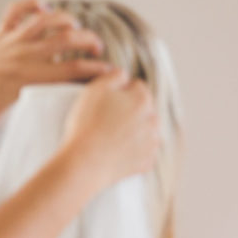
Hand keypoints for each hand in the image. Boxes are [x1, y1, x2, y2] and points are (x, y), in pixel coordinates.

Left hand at [0, 0, 113, 121]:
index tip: (110, 73)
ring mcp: (14, 40)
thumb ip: (35, 110)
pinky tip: (43, 7)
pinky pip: (19, 9)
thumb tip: (57, 113)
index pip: (74, 70)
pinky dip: (33, 3)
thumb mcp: (10, 115)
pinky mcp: (0, 31)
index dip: (96, 71)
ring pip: (49, 19)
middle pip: (69, 39)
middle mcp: (27, 55)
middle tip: (97, 49)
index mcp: (32, 78)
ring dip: (67, 20)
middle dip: (90, 41)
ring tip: (76, 28)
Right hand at [62, 70, 159, 193]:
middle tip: (108, 120)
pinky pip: (144, 154)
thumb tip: (124, 75)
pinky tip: (118, 153)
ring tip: (112, 137)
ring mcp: (151, 143)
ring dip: (135, 131)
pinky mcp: (146, 162)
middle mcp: (153, 120)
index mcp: (142, 99)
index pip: (137, 87)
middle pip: (144, 109)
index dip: (121, 92)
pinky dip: (135, 153)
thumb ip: (114, 75)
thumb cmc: (87, 124)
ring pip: (146, 131)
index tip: (107, 102)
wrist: (85, 162)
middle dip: (131, 112)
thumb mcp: (95, 89)